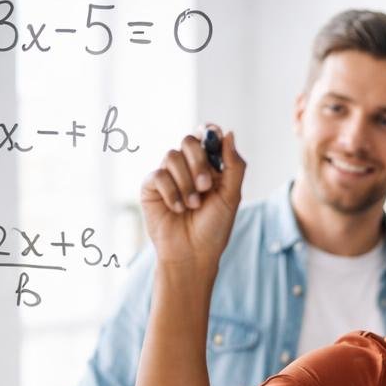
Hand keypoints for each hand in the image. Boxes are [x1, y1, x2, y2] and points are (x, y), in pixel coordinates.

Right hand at [140, 126, 245, 270]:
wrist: (193, 254)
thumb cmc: (214, 228)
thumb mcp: (231, 196)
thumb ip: (234, 165)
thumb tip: (229, 133)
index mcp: (209, 166)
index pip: (206, 135)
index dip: (209, 131)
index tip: (213, 137)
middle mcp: (187, 167)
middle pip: (188, 141)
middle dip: (199, 162)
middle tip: (206, 187)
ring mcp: (168, 176)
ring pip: (172, 156)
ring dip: (186, 182)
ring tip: (193, 205)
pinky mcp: (151, 187)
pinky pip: (158, 175)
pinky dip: (171, 192)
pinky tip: (177, 209)